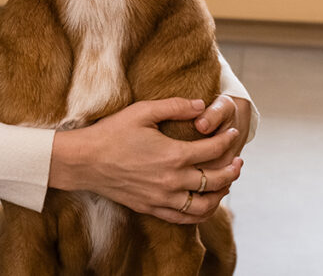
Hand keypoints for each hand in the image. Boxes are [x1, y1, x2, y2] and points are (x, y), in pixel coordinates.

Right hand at [49, 98, 243, 223]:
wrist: (84, 160)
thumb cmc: (111, 133)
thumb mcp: (142, 111)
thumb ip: (174, 106)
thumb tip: (200, 105)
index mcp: (173, 155)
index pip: (212, 150)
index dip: (226, 140)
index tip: (232, 133)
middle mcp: (172, 181)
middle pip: (215, 181)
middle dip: (232, 170)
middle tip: (238, 161)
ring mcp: (162, 198)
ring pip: (204, 206)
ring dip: (221, 195)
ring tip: (226, 184)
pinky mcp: (151, 208)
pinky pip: (183, 218)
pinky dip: (200, 213)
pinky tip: (203, 204)